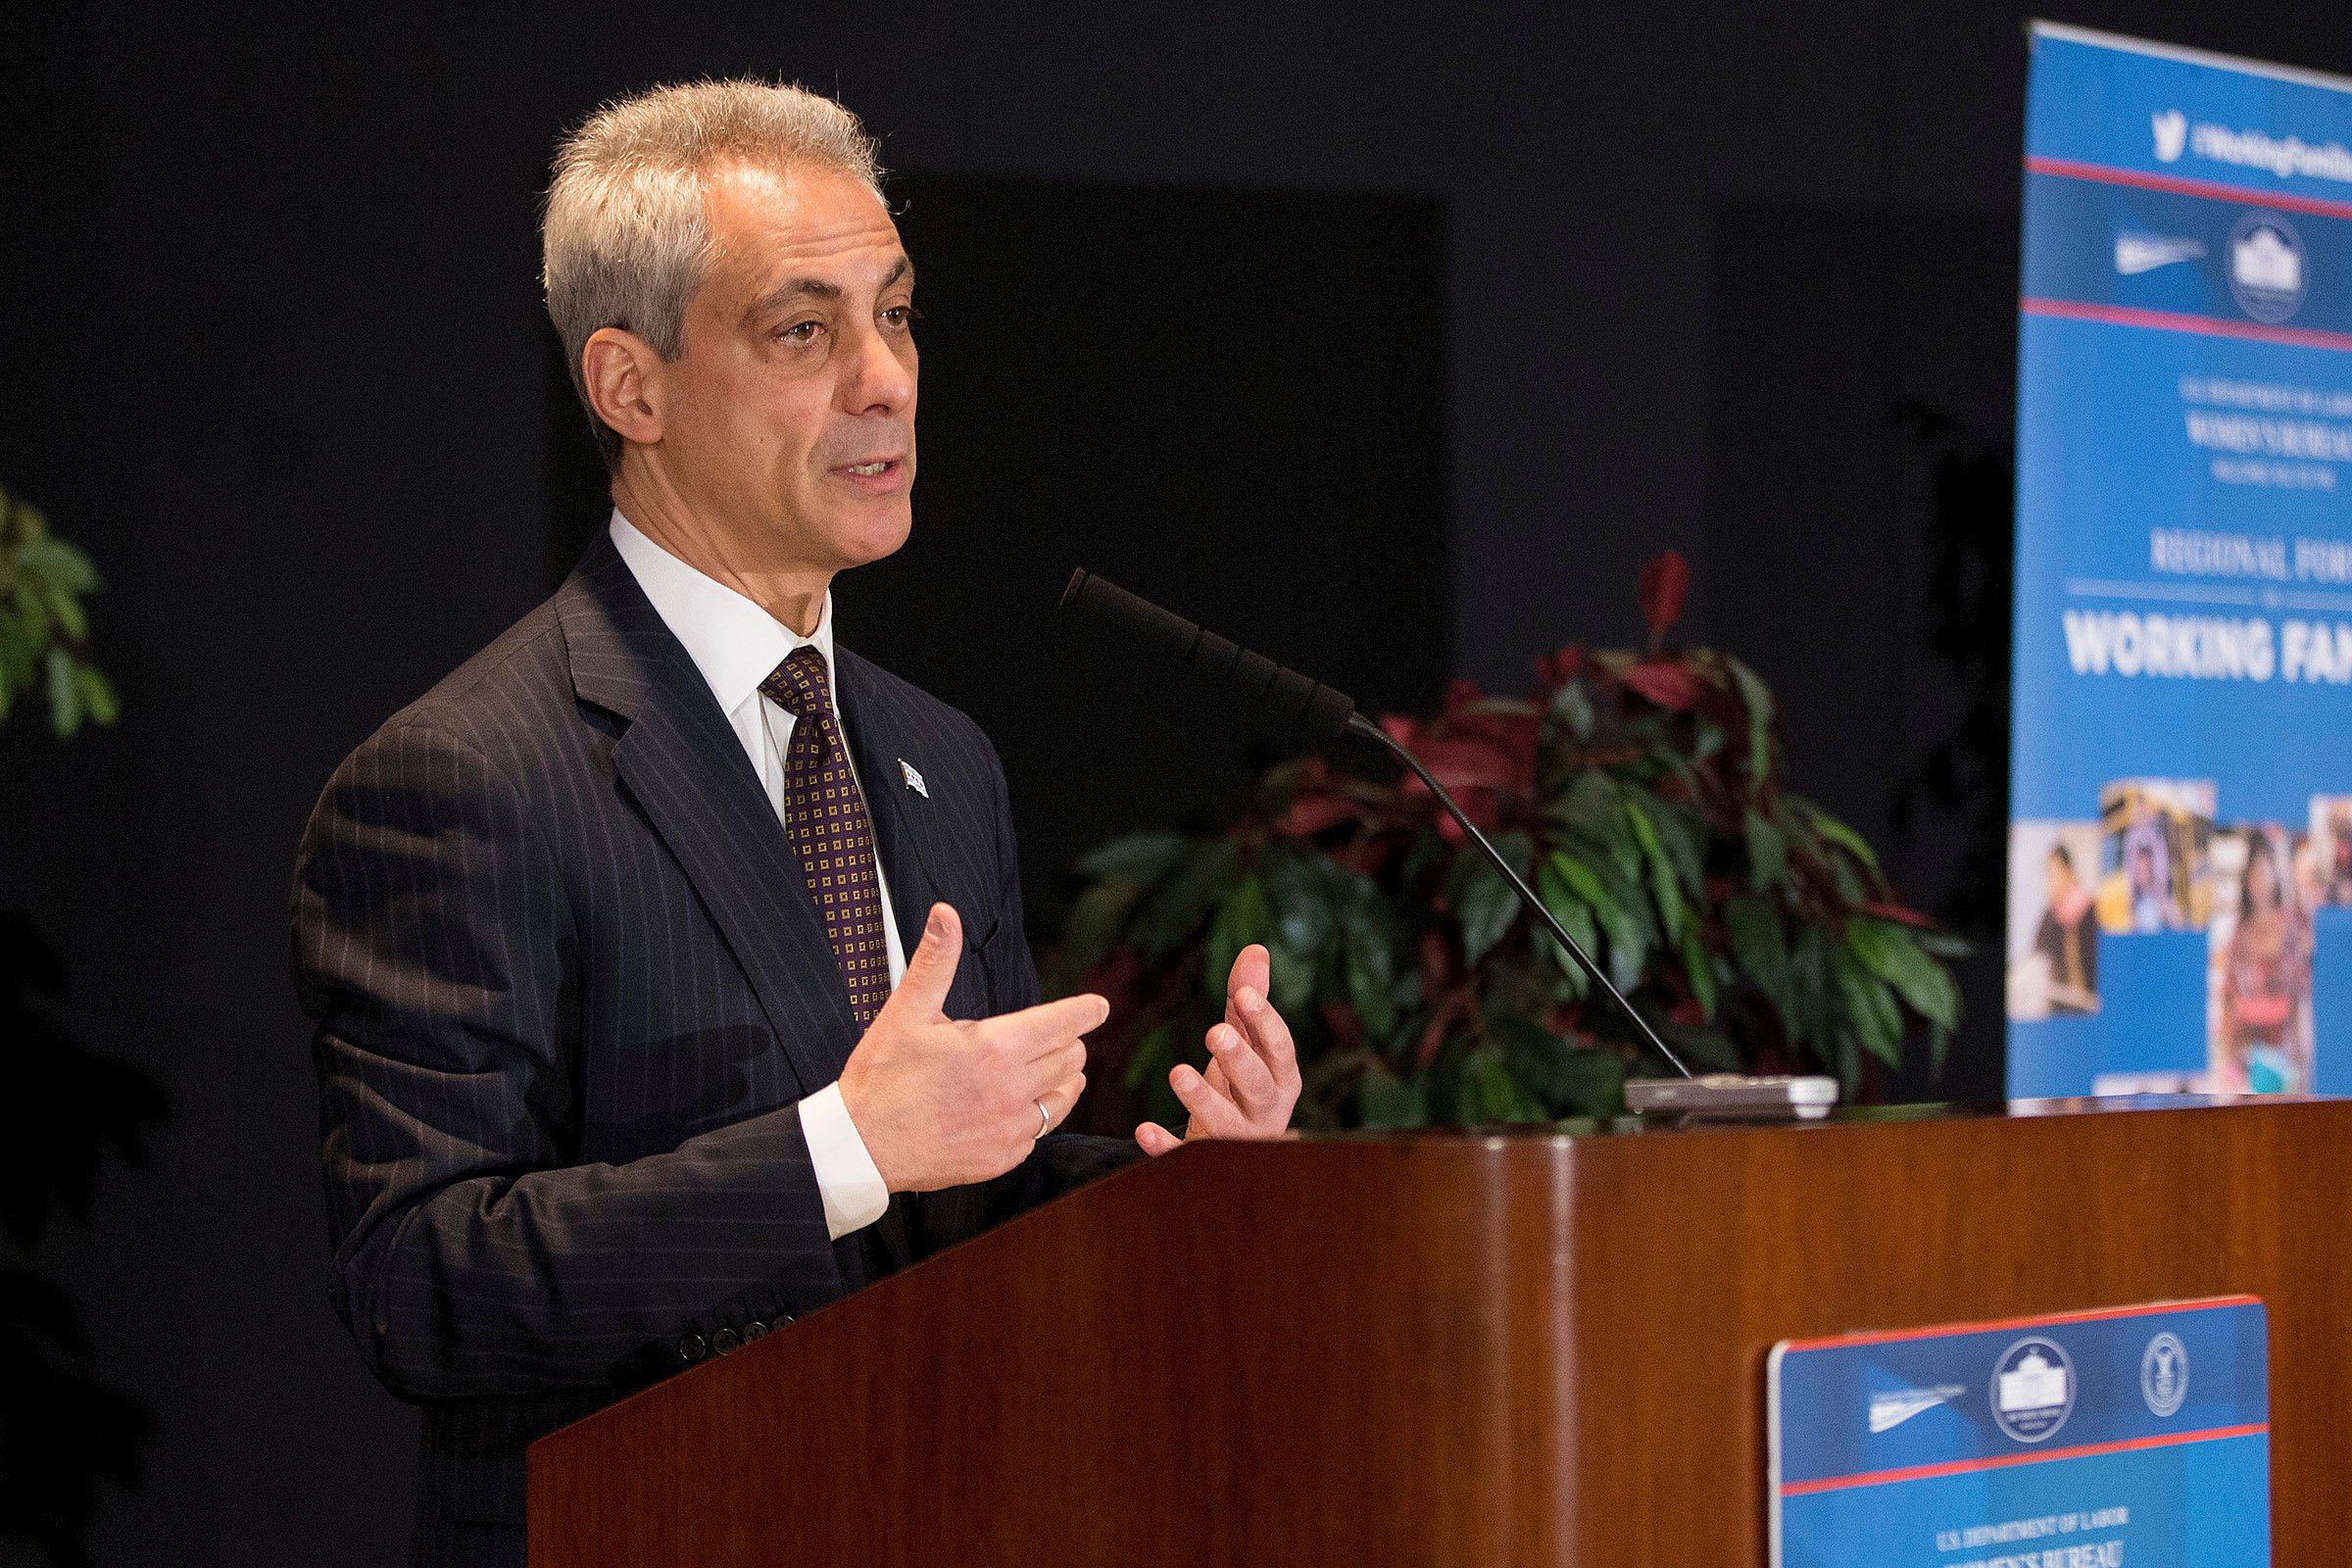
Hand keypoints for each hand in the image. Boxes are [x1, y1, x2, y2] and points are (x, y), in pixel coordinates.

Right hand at [838, 903, 1102, 1191]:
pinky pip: (1038, 1132)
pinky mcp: (1002, 1157)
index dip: (1086, 1011)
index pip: (1063, 1023)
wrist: (861, 1146)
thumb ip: (935, 961)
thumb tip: (946, 913)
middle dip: (1068, 1042)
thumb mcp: (906, 1012)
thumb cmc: (882, 1076)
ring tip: (1048, 1071)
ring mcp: (1009, 1128)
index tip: (1098, 1006)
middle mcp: (1011, 1089)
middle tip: (1053, 1037)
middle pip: (1071, 1058)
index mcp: (995, 1047)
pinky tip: (1014, 1107)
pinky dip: (1034, 1116)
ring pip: (1063, 1097)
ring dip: (1061, 1080)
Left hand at [1135, 943, 1299, 1155]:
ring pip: (1226, 1123)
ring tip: (1177, 1072)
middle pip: (1258, 1085)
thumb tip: (1256, 950)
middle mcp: (1267, 1109)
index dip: (1263, 1021)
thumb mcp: (1246, 1041)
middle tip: (1214, 1033)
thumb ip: (1249, 998)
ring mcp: (1238, 1138)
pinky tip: (1143, 1129)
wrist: (1235, 1144)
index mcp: (1281, 1077)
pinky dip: (1166, 1145)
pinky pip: (1188, 1156)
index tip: (1242, 994)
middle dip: (1238, 1059)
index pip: (1279, 1047)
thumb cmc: (1243, 1082)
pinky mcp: (1207, 1158)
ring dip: (1202, 1099)